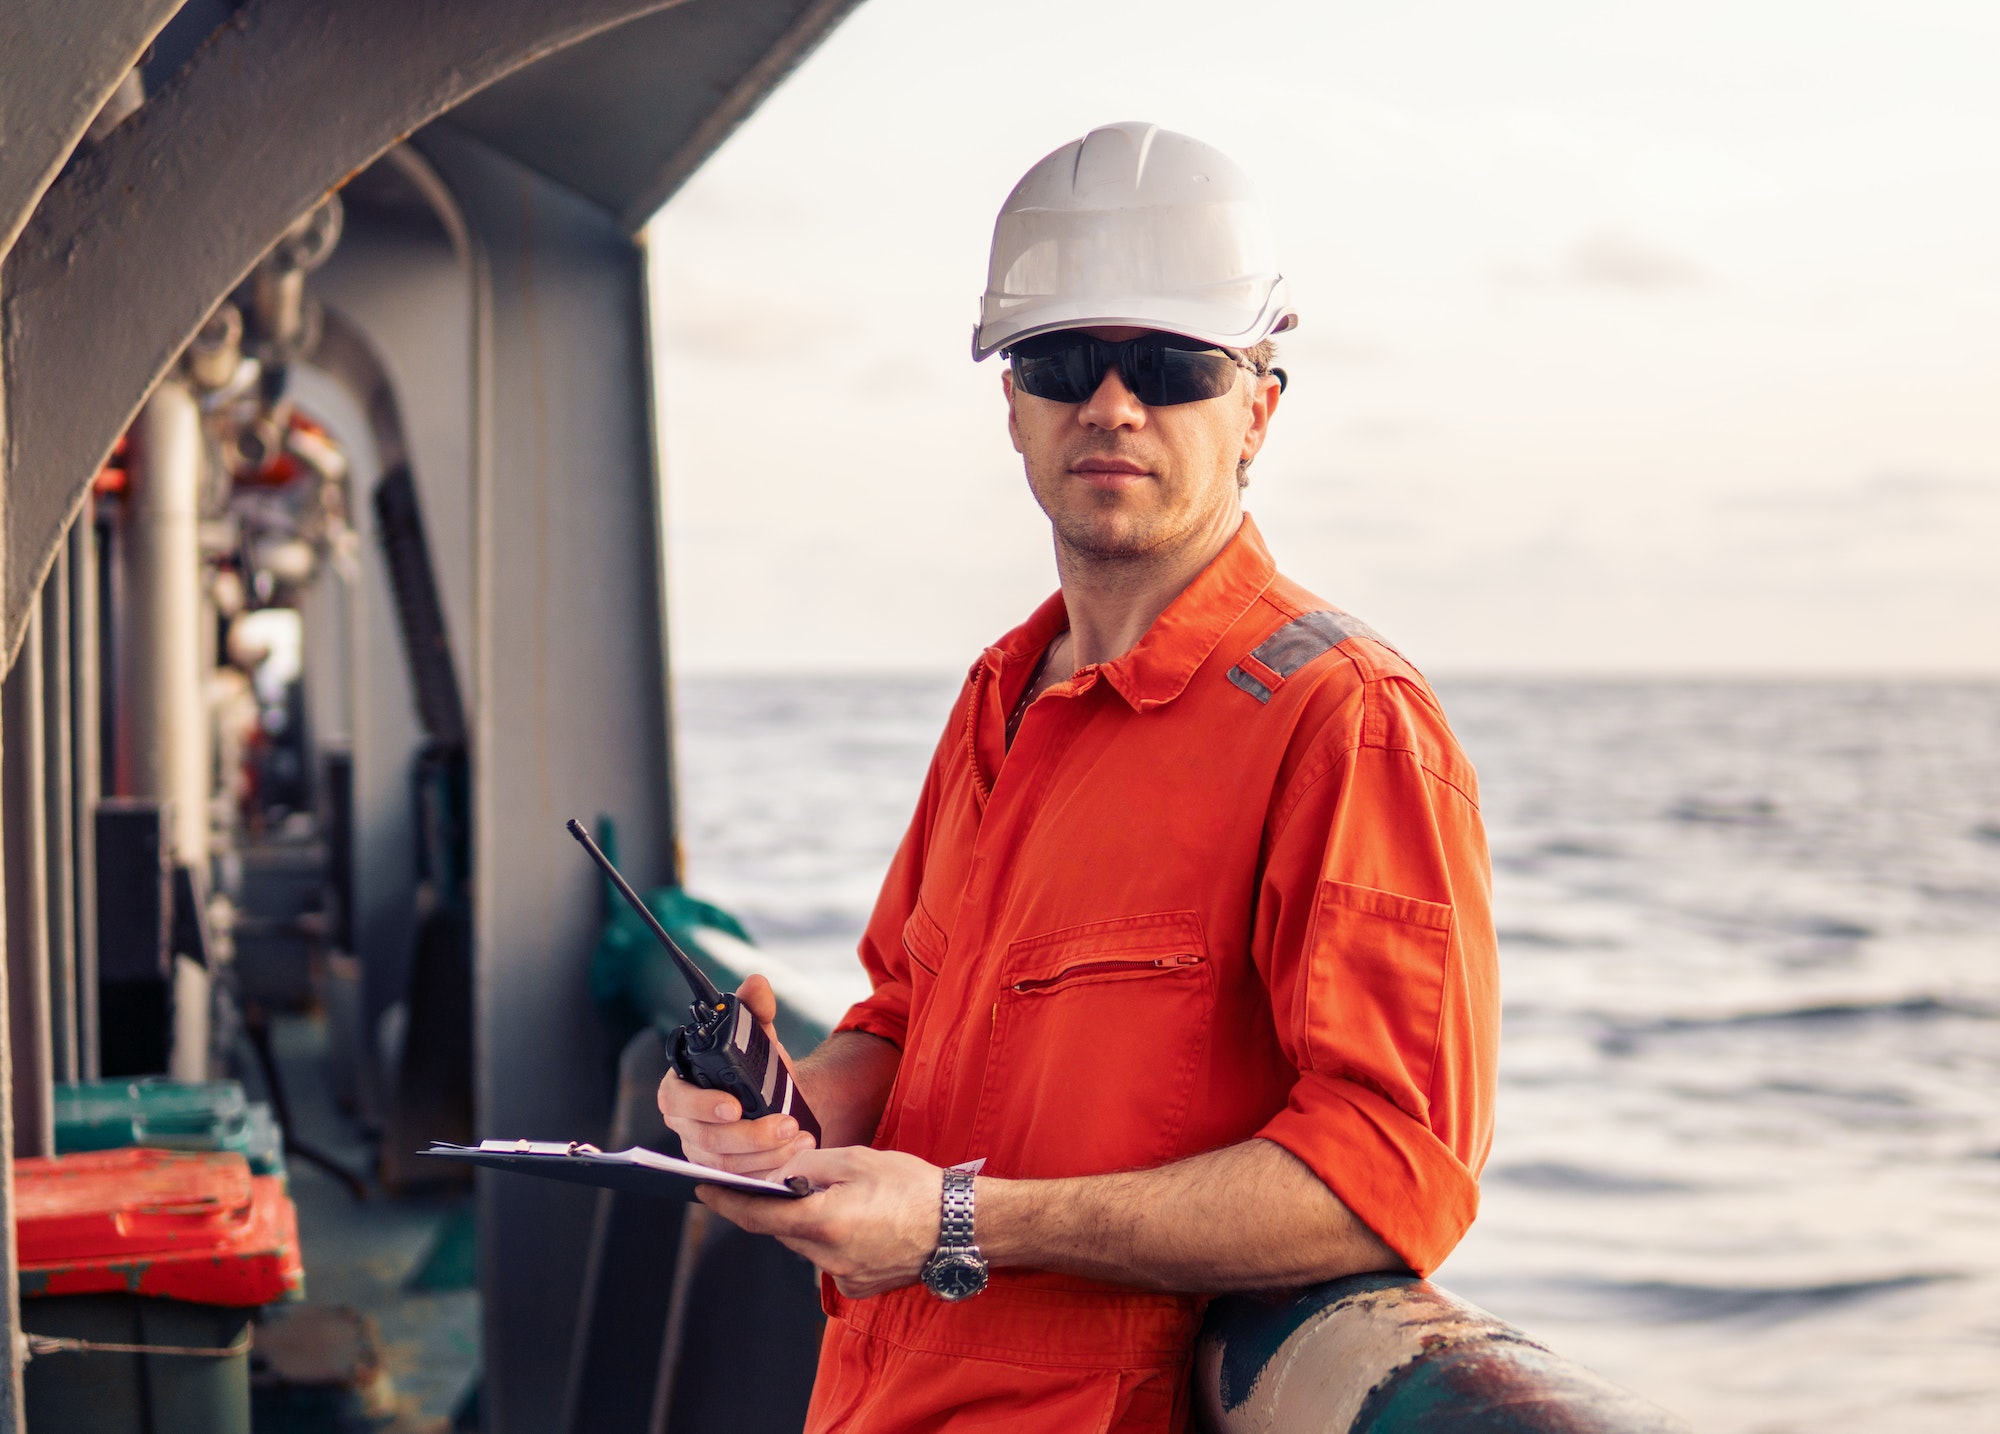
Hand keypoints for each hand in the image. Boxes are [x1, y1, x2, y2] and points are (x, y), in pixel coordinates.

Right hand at [655, 975, 813, 1178]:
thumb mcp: (759, 1035)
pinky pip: (740, 1179)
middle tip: (786, 1124)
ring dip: (765, 1153)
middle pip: (704, 1138)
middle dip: (748, 1135)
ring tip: (798, 1137)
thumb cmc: (756, 1065)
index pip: (674, 1098)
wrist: (777, 1097)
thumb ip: (756, 1008)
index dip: (700, 1105)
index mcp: (681, 1085)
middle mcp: (685, 1123)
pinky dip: (769, 1168)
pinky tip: (795, 1153)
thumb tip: (756, 985)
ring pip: (725, 1163)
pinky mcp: (722, 1173)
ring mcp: (701, 1152)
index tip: (734, 1106)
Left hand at [697, 1146, 943, 1298]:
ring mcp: (845, 1279)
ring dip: (809, 1224)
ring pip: (807, 1247)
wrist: (960, 1226)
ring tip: (836, 1198)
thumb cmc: (913, 1187)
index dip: (727, 1202)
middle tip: (786, 1182)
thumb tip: (781, 1176)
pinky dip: (832, 1240)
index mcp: (824, 1223)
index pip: (759, 1216)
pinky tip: (858, 1222)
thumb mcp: (858, 1160)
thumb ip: (810, 1168)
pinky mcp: (860, 1288)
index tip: (704, 1190)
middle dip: (779, 1207)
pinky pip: (830, 1261)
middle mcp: (829, 1259)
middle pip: (784, 1232)